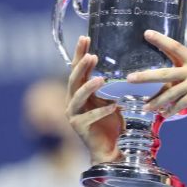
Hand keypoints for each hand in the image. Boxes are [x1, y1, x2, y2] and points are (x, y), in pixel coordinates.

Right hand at [66, 36, 123, 164]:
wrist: (109, 147)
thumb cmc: (109, 122)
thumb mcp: (108, 98)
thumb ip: (104, 85)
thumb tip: (112, 65)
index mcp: (79, 92)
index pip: (77, 69)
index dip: (80, 53)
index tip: (85, 38)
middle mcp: (73, 101)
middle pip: (73, 79)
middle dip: (81, 66)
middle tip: (91, 54)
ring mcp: (73, 115)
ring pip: (78, 97)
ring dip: (89, 87)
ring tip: (101, 79)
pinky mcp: (78, 127)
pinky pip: (89, 117)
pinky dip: (101, 111)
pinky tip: (114, 105)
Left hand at [127, 30, 186, 117]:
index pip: (176, 47)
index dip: (161, 40)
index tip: (147, 34)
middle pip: (164, 73)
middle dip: (145, 76)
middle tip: (129, 78)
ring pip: (169, 94)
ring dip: (156, 101)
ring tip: (145, 106)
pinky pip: (179, 105)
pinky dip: (171, 111)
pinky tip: (164, 115)